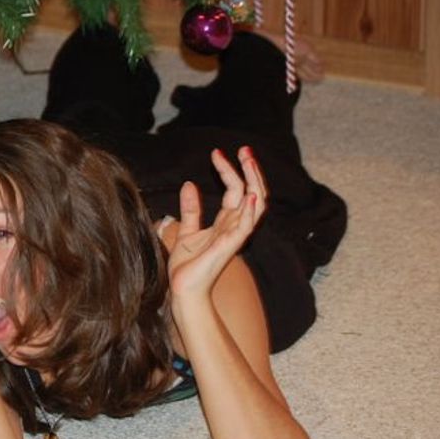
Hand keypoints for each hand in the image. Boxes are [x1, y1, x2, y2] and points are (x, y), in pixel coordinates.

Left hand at [167, 147, 267, 299]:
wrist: (183, 289)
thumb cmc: (187, 266)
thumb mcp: (186, 230)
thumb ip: (191, 209)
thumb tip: (189, 184)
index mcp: (226, 222)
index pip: (235, 190)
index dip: (228, 170)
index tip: (216, 152)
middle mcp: (235, 226)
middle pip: (253, 193)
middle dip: (251, 170)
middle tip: (244, 149)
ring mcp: (234, 236)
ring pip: (256, 206)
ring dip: (254, 182)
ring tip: (250, 162)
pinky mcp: (228, 247)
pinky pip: (245, 226)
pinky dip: (249, 210)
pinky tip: (249, 194)